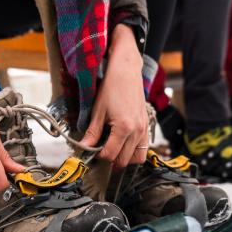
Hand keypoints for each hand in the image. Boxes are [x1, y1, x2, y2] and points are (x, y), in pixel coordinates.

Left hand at [82, 24, 148, 168]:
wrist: (126, 70)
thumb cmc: (112, 87)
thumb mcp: (98, 111)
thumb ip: (92, 133)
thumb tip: (84, 147)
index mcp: (124, 128)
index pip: (110, 154)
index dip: (99, 156)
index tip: (92, 151)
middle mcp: (137, 131)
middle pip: (124, 160)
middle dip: (111, 160)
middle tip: (101, 152)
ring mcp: (144, 129)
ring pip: (137, 158)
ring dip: (125, 158)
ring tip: (113, 151)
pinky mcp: (146, 126)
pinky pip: (143, 148)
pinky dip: (134, 151)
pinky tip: (123, 145)